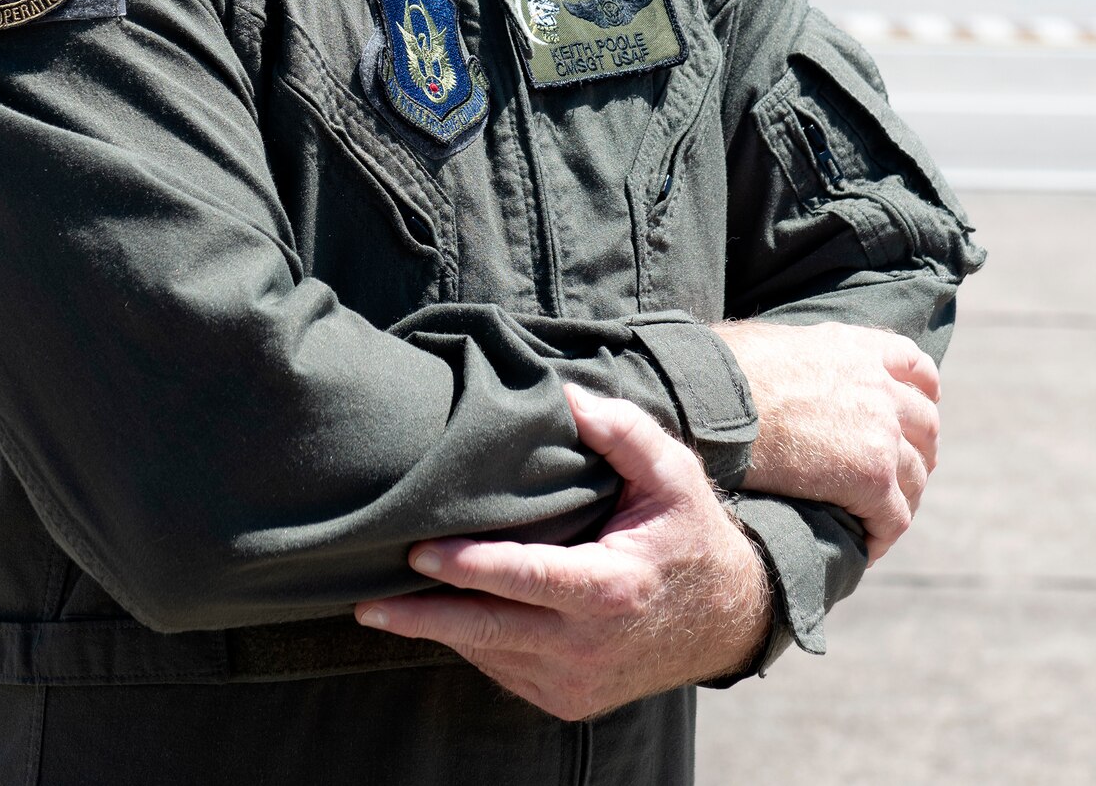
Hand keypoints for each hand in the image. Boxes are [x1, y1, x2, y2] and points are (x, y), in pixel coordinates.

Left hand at [354, 383, 769, 720]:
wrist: (728, 618)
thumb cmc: (689, 532)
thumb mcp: (670, 471)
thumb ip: (621, 430)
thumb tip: (565, 394)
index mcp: (611, 589)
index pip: (524, 580)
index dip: (467, 569)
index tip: (416, 553)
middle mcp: (589, 647)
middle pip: (488, 632)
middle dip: (423, 618)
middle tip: (368, 602)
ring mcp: (577, 682)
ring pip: (490, 654)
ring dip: (442, 630)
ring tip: (390, 602)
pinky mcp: (568, 701)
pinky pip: (504, 669)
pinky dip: (475, 642)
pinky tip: (451, 614)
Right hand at [714, 319, 939, 559]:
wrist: (712, 401)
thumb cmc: (721, 372)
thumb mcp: (775, 343)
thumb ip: (805, 357)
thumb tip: (785, 372)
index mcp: (856, 348)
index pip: (914, 367)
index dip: (922, 393)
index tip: (916, 413)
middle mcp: (878, 385)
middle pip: (925, 424)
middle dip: (919, 450)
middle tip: (898, 476)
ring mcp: (881, 431)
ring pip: (914, 476)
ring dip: (901, 499)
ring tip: (877, 520)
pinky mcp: (871, 476)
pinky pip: (894, 517)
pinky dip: (882, 535)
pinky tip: (864, 546)